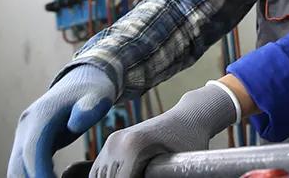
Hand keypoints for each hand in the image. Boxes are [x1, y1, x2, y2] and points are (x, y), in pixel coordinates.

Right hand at [8, 64, 115, 177]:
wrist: (83, 80)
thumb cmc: (93, 89)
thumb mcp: (97, 95)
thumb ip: (89, 108)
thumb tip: (77, 123)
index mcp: (39, 116)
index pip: (33, 151)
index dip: (40, 172)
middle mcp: (26, 127)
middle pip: (19, 164)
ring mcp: (25, 135)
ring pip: (17, 168)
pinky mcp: (29, 142)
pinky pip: (25, 166)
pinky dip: (33, 176)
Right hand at [89, 83, 236, 177]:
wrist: (188, 117)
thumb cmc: (190, 141)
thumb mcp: (179, 165)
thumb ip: (160, 177)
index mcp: (132, 147)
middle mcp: (116, 142)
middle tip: (146, 176)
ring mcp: (112, 141)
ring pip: (98, 176)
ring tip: (137, 175)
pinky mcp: (111, 142)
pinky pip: (99, 170)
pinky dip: (108, 176)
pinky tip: (125, 175)